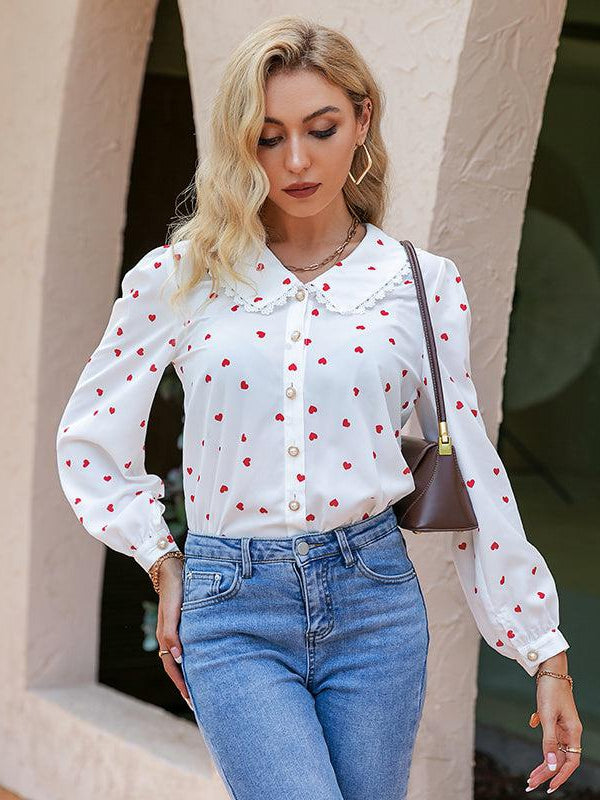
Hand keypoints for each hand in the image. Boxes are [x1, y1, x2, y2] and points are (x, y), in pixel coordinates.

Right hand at [155, 558, 192, 709]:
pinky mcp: (185, 623)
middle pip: (177, 667)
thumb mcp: (173, 611)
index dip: (181, 684)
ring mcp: (177, 631)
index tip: (192, 700)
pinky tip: (205, 661)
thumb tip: (178, 658)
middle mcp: (170, 637)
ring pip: (182, 659)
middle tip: (199, 703)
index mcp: (166, 637)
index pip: (173, 668)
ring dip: (190, 673)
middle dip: (186, 685)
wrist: (173, 569)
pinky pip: (188, 647)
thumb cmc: (175, 589)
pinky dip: (194, 659)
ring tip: (203, 688)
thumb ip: (173, 633)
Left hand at [526, 653, 582, 793]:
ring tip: (530, 778)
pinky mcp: (554, 722)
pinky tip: (534, 753)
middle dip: (546, 773)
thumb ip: (548, 741)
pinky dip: (542, 750)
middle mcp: (570, 732)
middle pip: (560, 759)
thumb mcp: (546, 716)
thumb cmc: (550, 690)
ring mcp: (562, 727)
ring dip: (543, 765)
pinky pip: (550, 741)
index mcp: (573, 731)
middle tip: (530, 784)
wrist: (549, 670)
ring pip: (554, 752)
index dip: (561, 775)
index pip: (571, 761)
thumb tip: (551, 765)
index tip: (549, 787)